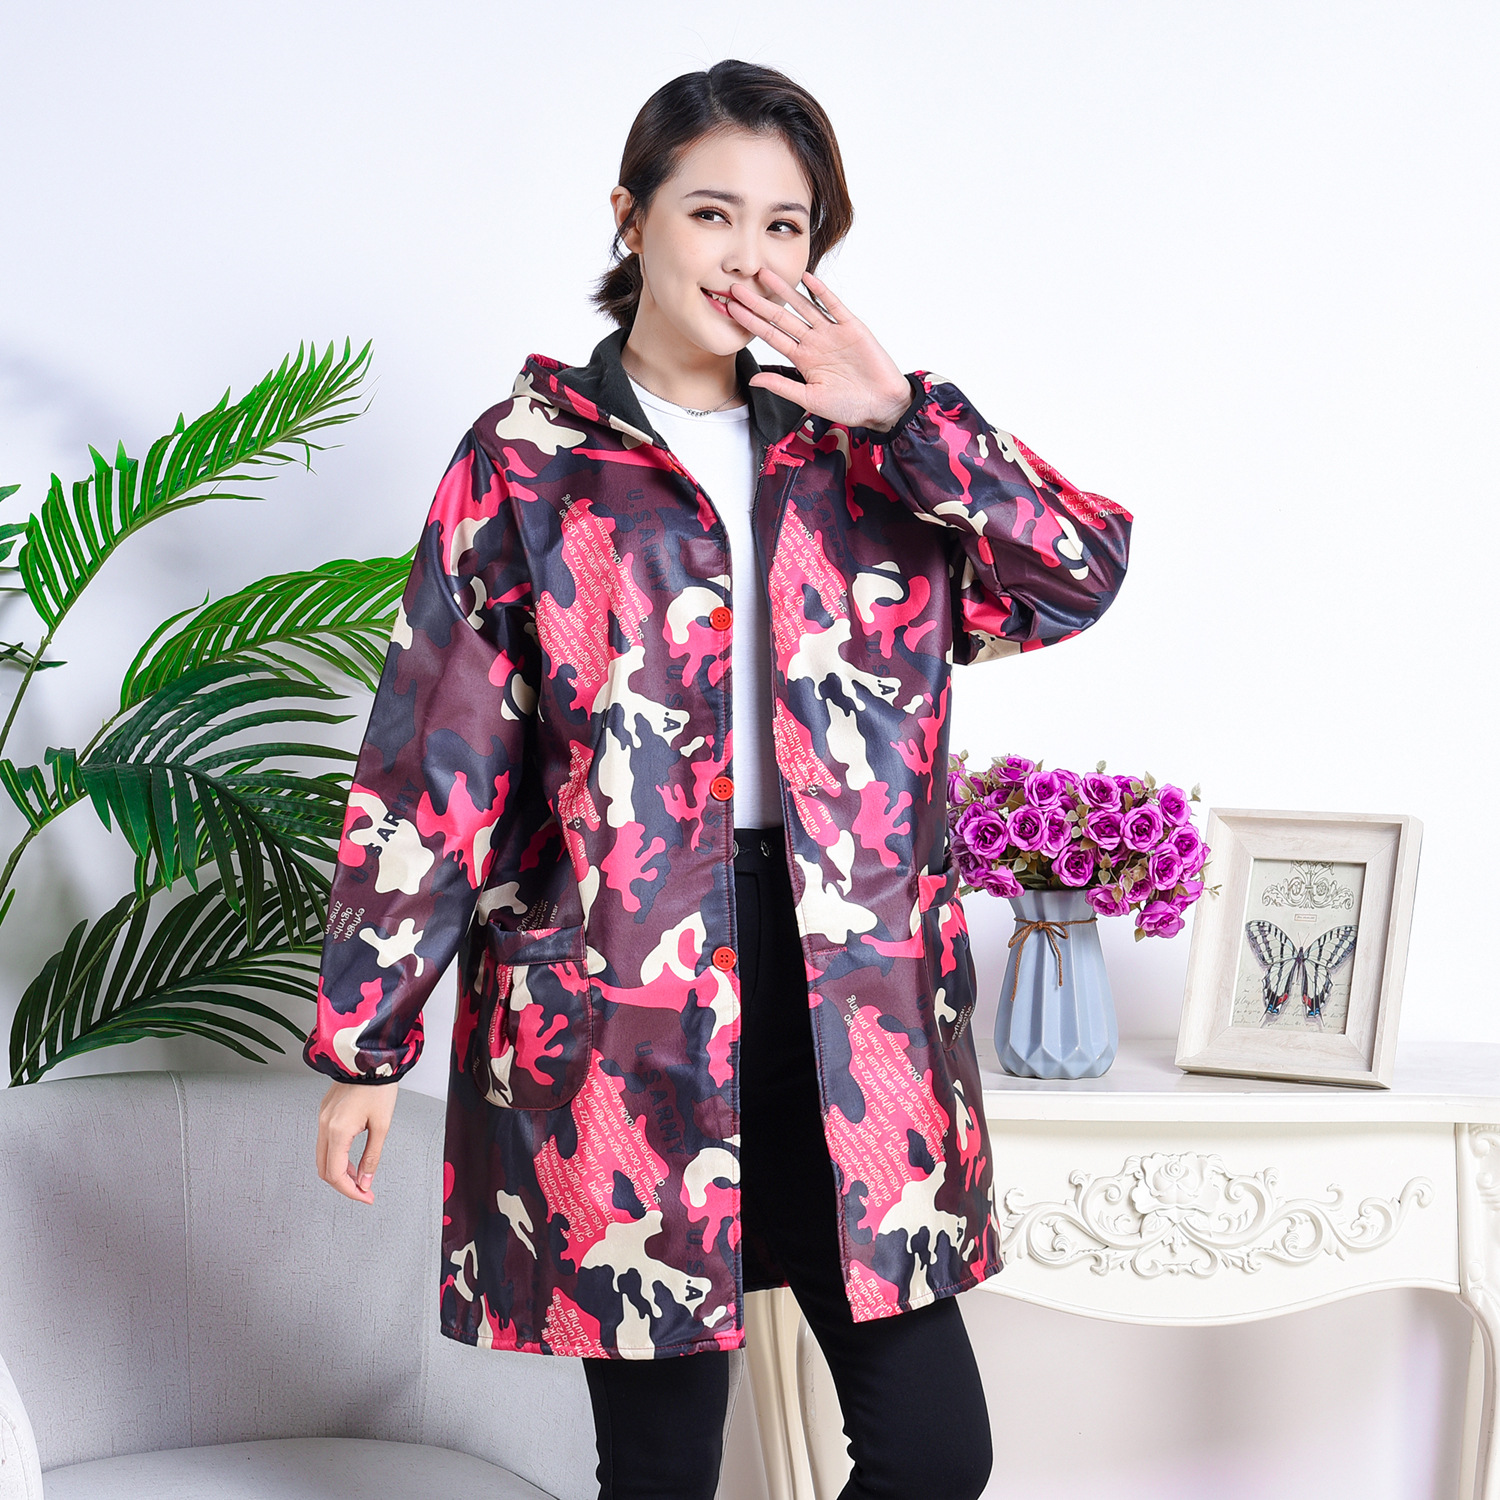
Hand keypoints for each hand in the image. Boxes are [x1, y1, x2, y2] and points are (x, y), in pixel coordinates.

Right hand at [316, 1079, 398, 1204]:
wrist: (370, 1057)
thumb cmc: (378, 1087)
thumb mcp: (382, 1125)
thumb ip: (371, 1157)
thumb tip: (365, 1181)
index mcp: (337, 1130)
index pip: (335, 1174)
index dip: (350, 1191)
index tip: (365, 1197)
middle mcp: (324, 1125)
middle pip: (324, 1169)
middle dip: (343, 1184)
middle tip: (363, 1191)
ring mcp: (322, 1118)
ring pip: (322, 1157)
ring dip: (339, 1171)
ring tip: (360, 1176)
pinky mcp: (325, 1112)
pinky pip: (324, 1142)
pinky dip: (336, 1156)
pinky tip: (351, 1158)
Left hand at [726, 269, 914, 430]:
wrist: (882, 405)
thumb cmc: (848, 405)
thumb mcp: (809, 399)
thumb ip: (782, 386)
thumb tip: (753, 381)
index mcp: (802, 359)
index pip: (771, 336)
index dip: (752, 322)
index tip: (732, 309)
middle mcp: (814, 342)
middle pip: (782, 317)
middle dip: (760, 302)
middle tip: (738, 286)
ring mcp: (832, 333)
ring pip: (804, 307)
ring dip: (785, 290)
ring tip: (765, 274)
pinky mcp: (852, 327)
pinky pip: (834, 306)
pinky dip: (821, 293)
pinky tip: (807, 279)